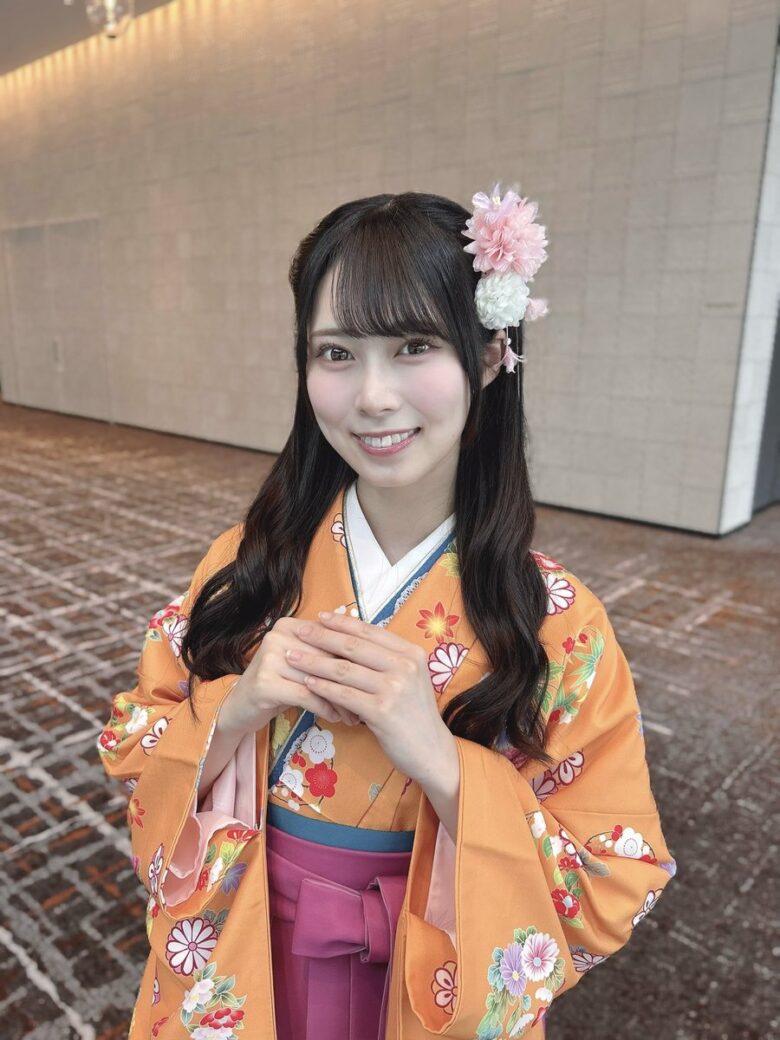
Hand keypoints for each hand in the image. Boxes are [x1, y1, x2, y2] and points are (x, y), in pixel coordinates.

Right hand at [220, 615, 360, 733]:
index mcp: (290, 624)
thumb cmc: (280, 683)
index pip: (330, 639)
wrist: (240, 706)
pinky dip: (324, 707)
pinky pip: (306, 695)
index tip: (372, 679)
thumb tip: (372, 648)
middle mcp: (277, 636)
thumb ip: (328, 652)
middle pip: (326, 658)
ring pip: (318, 679)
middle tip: (368, 702)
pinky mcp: (265, 682)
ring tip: (355, 715)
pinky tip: (336, 718)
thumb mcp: (303, 663)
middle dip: (350, 684)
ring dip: (341, 700)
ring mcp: (269, 658)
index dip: (354, 661)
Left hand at [287, 611, 451, 784]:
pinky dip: (322, 687)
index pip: (369, 631)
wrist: (431, 750)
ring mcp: (394, 688)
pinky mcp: (381, 711)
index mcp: (411, 653)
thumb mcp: (410, 678)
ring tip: (293, 656)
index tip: (320, 617)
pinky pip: (343, 694)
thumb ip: (387, 659)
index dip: (342, 622)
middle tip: (299, 631)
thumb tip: (352, 639)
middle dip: (322, 636)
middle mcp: (404, 666)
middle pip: (354, 646)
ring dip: (314, 661)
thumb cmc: (414, 713)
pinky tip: (307, 682)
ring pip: (344, 669)